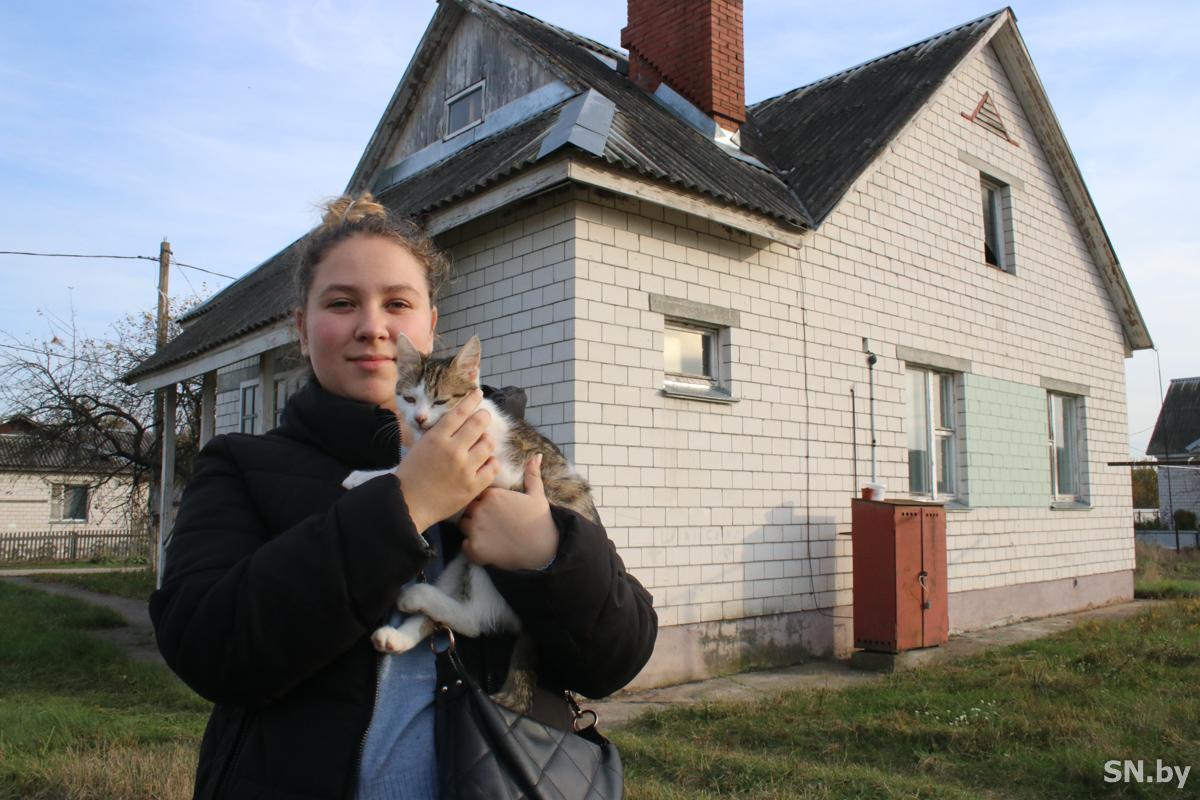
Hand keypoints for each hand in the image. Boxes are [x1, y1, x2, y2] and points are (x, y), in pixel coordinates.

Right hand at [395, 389, 498, 531]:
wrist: (408, 504)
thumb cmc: (411, 474)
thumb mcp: (419, 446)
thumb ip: (438, 433)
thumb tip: (455, 419)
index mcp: (437, 438)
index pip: (460, 412)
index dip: (472, 400)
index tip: (479, 394)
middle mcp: (453, 450)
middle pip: (479, 424)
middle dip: (484, 417)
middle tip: (484, 418)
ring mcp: (465, 468)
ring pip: (488, 444)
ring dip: (487, 441)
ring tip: (482, 444)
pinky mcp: (473, 485)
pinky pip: (492, 467)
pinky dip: (491, 462)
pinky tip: (486, 463)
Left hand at [460, 453, 558, 570]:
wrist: (543, 548)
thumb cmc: (540, 520)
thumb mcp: (537, 494)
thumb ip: (532, 474)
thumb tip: (537, 455)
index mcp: (493, 494)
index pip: (477, 493)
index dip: (484, 501)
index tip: (496, 510)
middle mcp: (481, 509)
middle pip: (468, 508)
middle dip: (476, 514)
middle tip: (492, 524)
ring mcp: (476, 529)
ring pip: (464, 526)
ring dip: (472, 530)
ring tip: (490, 535)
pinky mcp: (475, 548)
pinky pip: (464, 545)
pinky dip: (472, 548)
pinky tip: (488, 548)